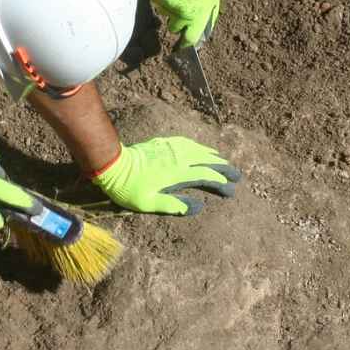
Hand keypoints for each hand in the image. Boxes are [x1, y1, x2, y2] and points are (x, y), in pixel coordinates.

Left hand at [93, 136, 241, 215]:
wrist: (112, 165)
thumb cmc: (129, 188)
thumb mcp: (149, 203)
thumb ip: (173, 205)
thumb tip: (198, 206)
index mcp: (177, 173)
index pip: (206, 176)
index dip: (220, 182)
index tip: (231, 190)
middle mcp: (177, 158)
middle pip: (206, 160)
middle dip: (223, 168)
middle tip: (237, 175)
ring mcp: (170, 149)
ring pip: (198, 150)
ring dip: (213, 156)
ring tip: (223, 162)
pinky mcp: (162, 143)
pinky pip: (186, 143)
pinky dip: (198, 146)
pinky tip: (200, 148)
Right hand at [152, 0, 220, 45]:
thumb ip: (208, 15)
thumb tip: (202, 32)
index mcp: (198, 13)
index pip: (190, 38)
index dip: (187, 43)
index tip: (184, 45)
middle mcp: (181, 12)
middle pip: (174, 29)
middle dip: (179, 23)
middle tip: (183, 8)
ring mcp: (168, 4)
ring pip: (166, 15)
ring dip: (171, 8)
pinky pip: (159, 4)